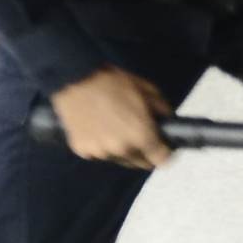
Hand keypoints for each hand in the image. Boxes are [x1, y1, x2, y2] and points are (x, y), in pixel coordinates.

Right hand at [50, 67, 173, 168]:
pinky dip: (101, 145)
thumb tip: (167, 120)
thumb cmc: (112, 82)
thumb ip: (162, 110)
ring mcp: (100, 152)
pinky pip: (99, 153)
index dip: (165, 152)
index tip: (163, 146)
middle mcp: (121, 150)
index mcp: (141, 136)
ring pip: (120, 159)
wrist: (75, 78)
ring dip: (122, 150)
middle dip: (145, 152)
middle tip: (141, 134)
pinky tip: (99, 128)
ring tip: (116, 128)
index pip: (162, 160)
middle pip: (141, 163)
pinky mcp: (82, 150)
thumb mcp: (147, 90)